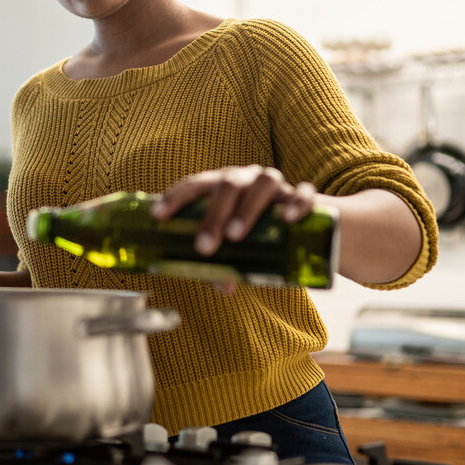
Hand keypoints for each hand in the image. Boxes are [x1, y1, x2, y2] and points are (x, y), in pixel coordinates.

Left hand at [151, 164, 315, 254]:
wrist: (307, 226)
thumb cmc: (258, 233)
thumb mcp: (236, 248)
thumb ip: (225, 265)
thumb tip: (224, 286)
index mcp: (221, 186)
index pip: (194, 185)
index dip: (174, 197)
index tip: (158, 217)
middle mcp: (247, 179)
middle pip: (227, 184)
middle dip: (212, 215)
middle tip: (203, 247)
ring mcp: (278, 184)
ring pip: (263, 182)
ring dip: (246, 208)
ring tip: (235, 236)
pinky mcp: (307, 195)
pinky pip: (304, 193)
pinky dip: (296, 203)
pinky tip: (287, 220)